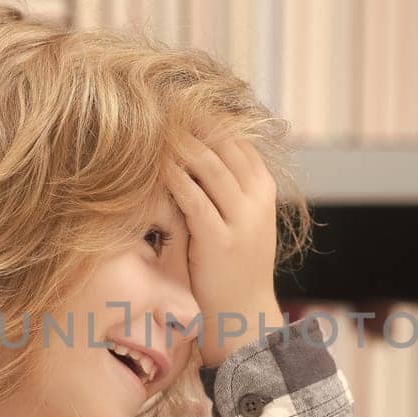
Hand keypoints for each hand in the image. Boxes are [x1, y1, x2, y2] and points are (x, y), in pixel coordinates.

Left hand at [164, 127, 281, 367]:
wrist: (244, 311)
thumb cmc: (235, 263)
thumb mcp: (243, 218)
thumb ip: (230, 185)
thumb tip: (198, 148)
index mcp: (264, 188)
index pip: (237, 139)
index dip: (208, 119)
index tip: (177, 105)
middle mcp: (257, 198)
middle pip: (224, 145)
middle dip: (191, 124)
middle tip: (159, 107)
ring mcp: (242, 219)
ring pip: (209, 166)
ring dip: (179, 144)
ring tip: (153, 128)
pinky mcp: (220, 239)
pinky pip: (193, 198)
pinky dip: (173, 178)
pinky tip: (154, 168)